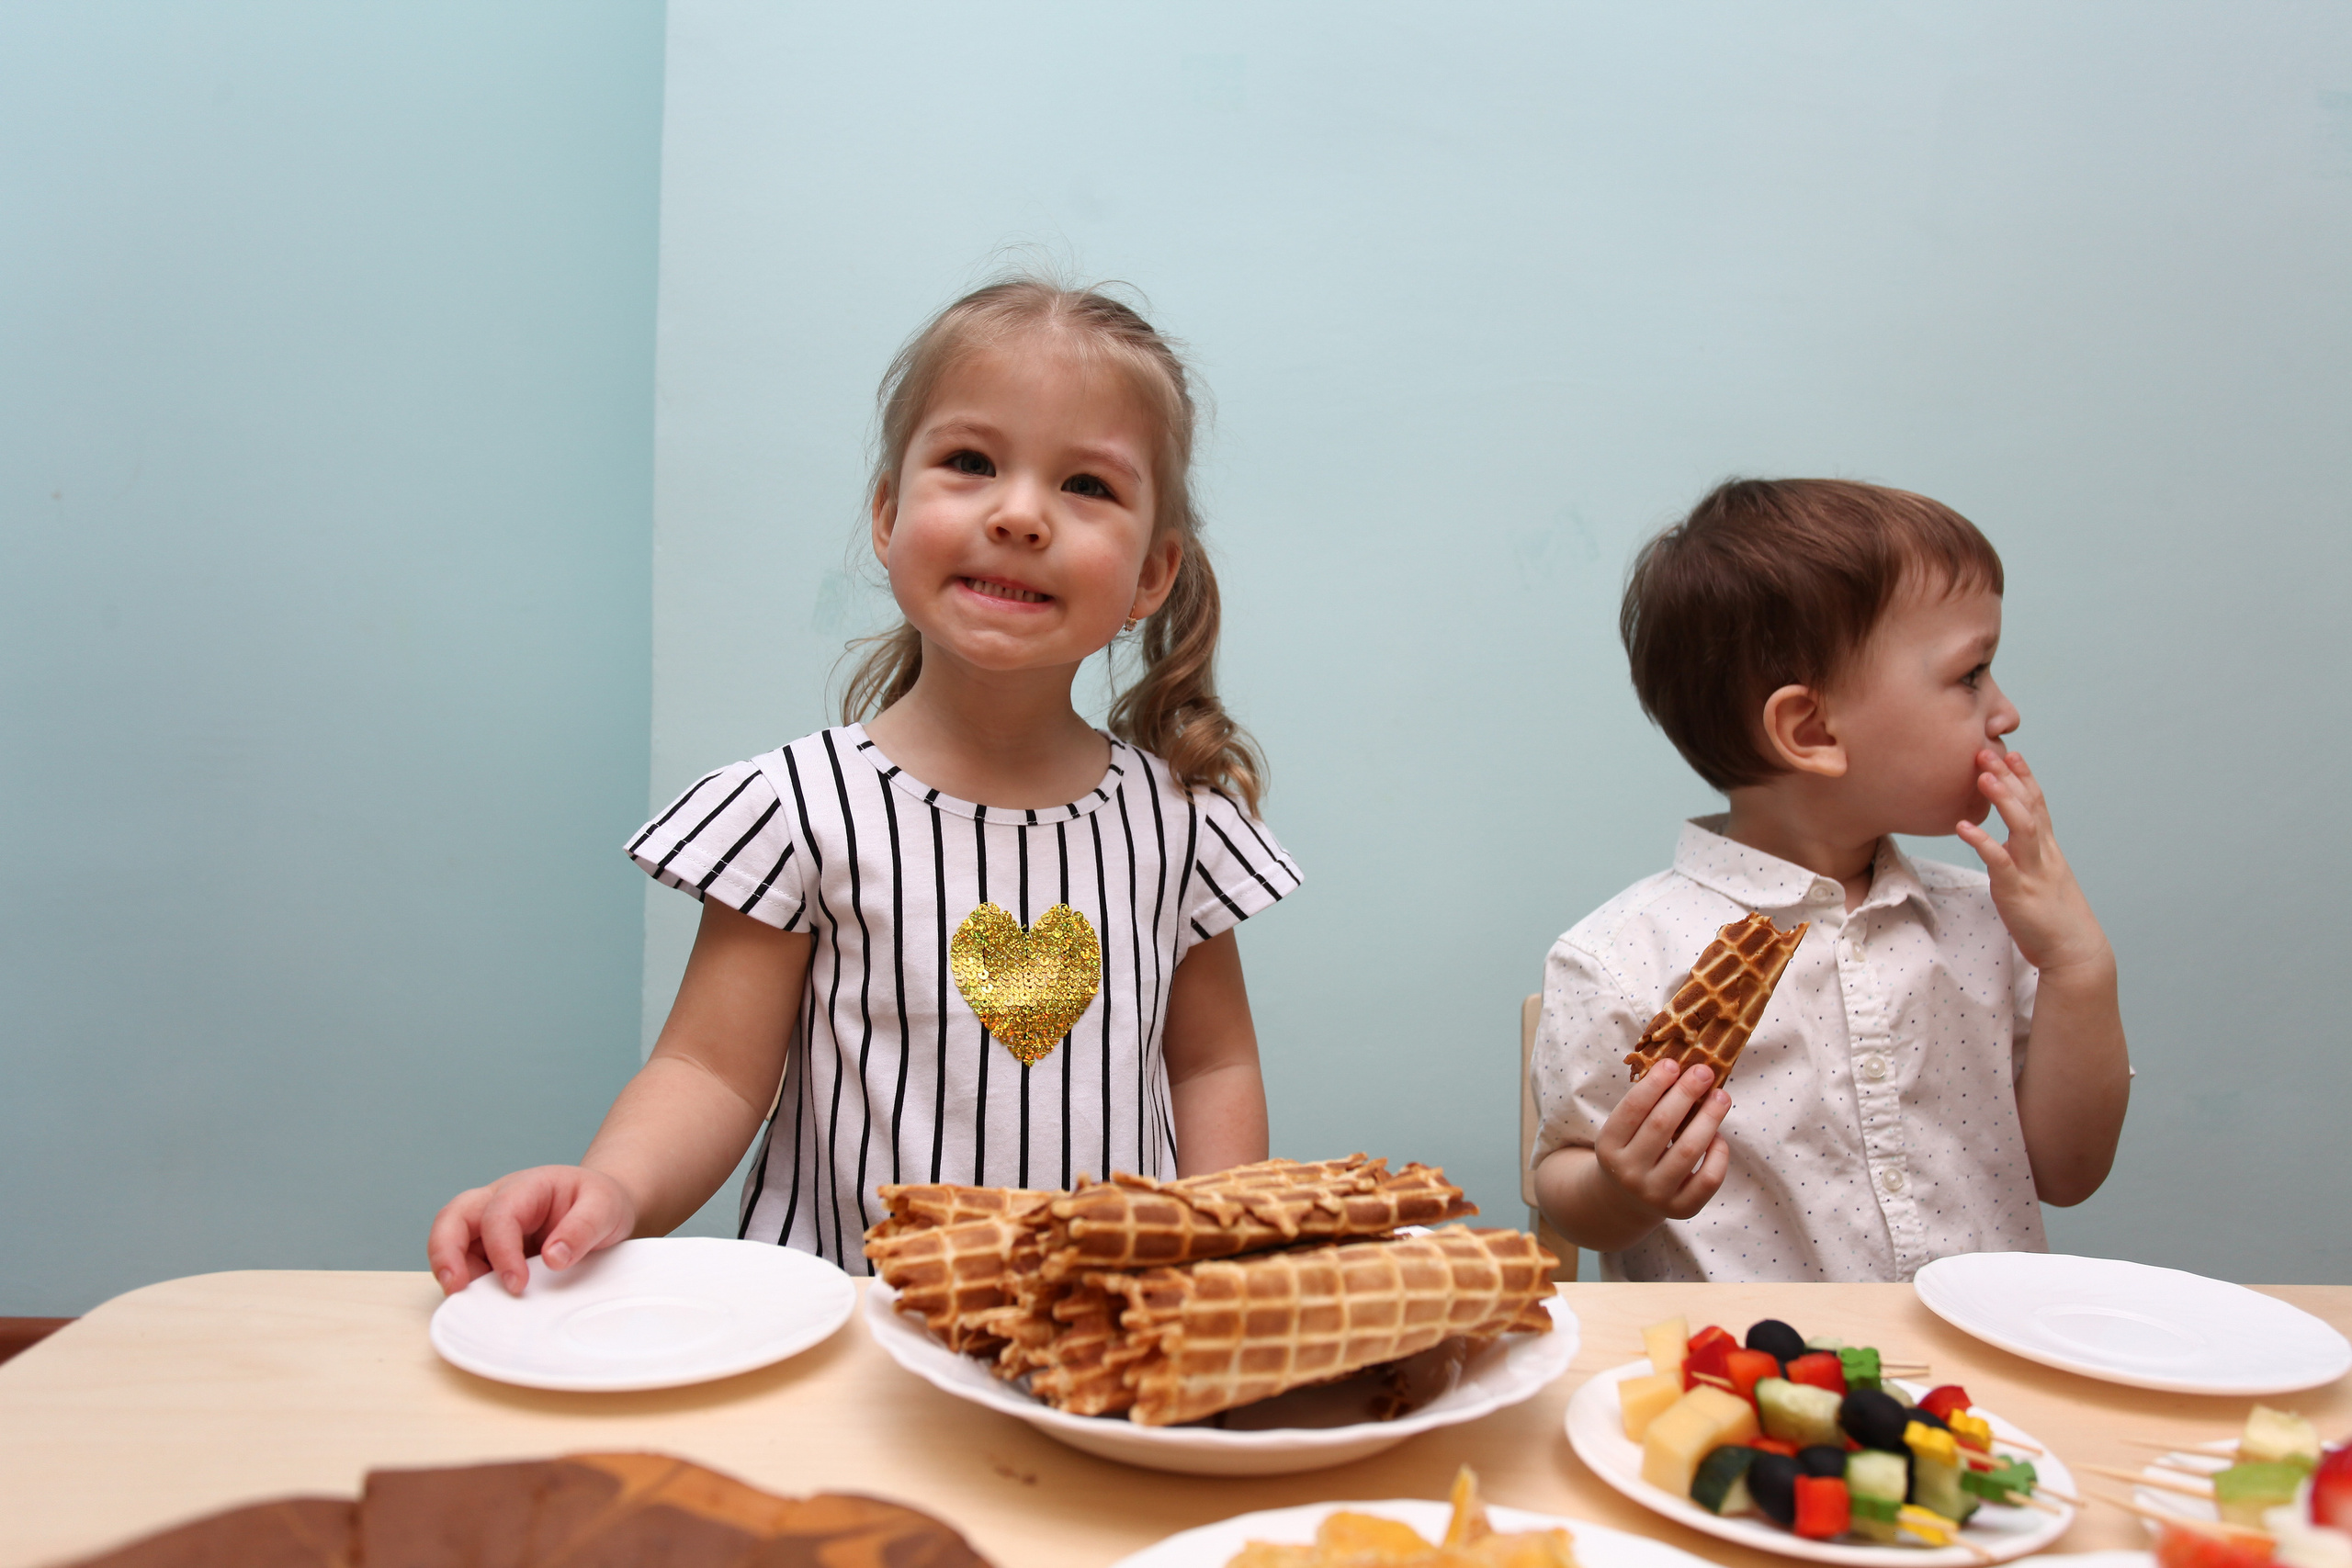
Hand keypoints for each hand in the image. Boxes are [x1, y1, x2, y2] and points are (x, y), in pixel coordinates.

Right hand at [425, 1165, 637, 1295]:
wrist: (601, 1207)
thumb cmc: (599, 1202)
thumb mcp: (604, 1207)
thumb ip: (582, 1229)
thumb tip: (553, 1259)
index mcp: (527, 1187)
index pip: (499, 1214)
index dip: (502, 1250)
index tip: (517, 1284)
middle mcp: (498, 1202)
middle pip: (453, 1217)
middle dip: (445, 1252)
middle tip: (455, 1288)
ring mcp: (489, 1226)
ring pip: (451, 1241)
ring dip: (452, 1271)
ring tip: (467, 1303)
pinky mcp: (489, 1249)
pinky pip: (466, 1263)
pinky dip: (466, 1282)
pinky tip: (482, 1303)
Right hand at [1594, 1058, 1731, 1221]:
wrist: (1625, 1201)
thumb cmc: (1630, 1151)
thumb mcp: (1622, 1131)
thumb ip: (1645, 1105)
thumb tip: (1683, 1069)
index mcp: (1608, 1147)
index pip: (1632, 1109)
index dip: (1654, 1083)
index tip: (1673, 1063)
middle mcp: (1628, 1173)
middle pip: (1661, 1125)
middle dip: (1685, 1093)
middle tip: (1704, 1071)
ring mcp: (1654, 1194)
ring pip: (1688, 1150)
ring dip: (1709, 1118)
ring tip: (1721, 1097)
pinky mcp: (1682, 1209)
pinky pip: (1708, 1178)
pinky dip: (1718, 1153)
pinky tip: (1718, 1136)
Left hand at [1955, 749, 2112, 975]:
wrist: (2074, 952)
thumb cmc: (2053, 917)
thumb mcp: (2041, 879)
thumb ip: (2026, 858)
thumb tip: (2005, 845)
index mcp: (2048, 850)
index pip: (2039, 805)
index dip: (2025, 778)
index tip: (2012, 753)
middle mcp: (2043, 854)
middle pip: (2030, 806)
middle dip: (2009, 777)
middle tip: (1986, 750)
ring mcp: (2033, 872)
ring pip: (2022, 827)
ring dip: (2003, 800)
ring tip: (1982, 776)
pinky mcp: (2019, 893)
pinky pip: (2001, 863)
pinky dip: (1983, 842)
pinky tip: (1964, 826)